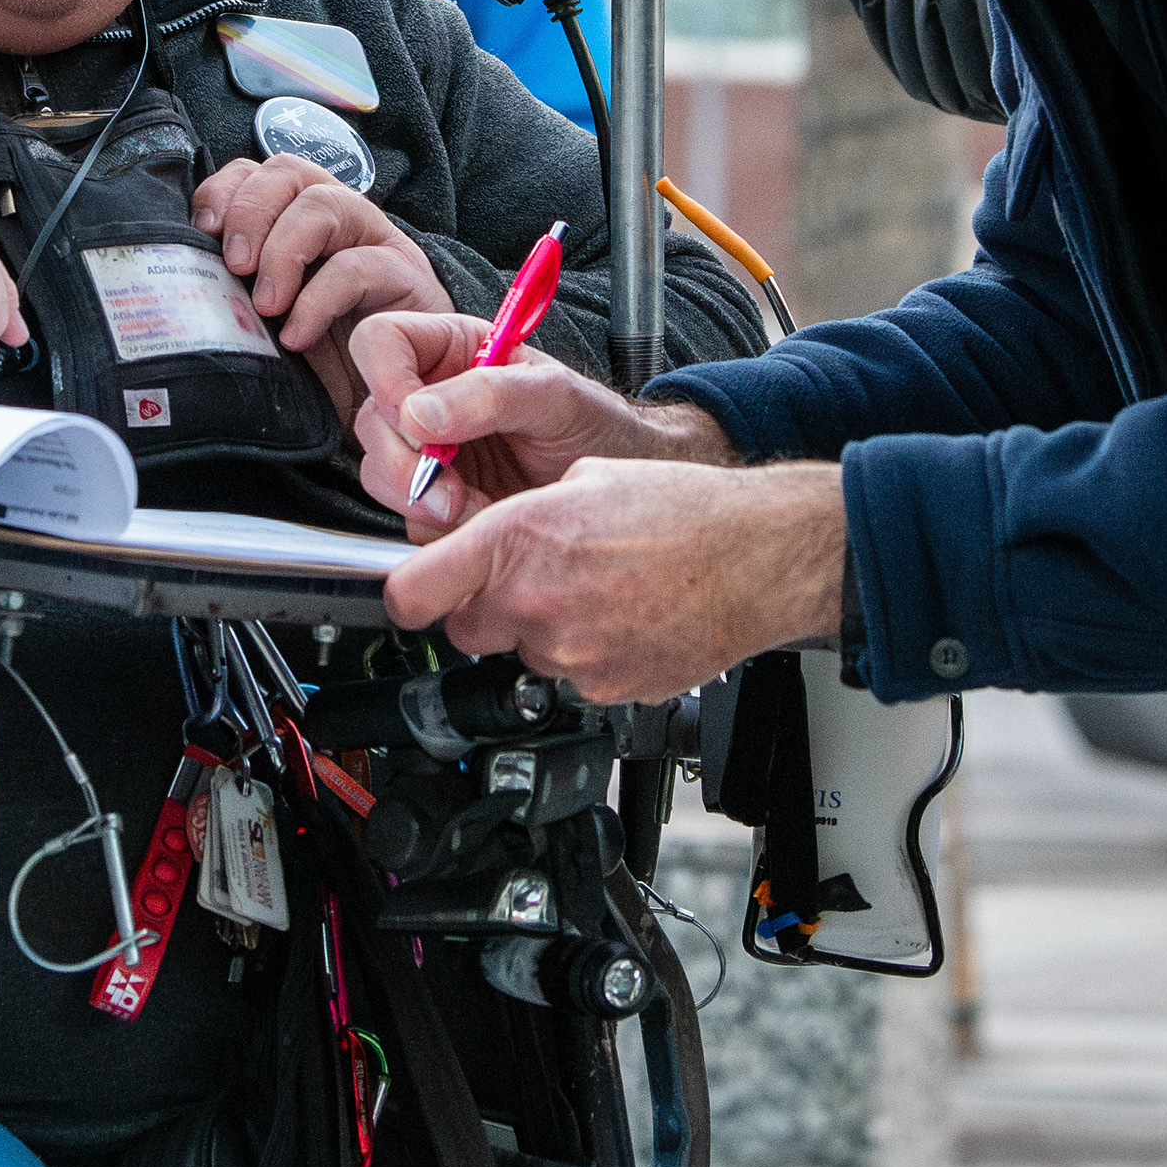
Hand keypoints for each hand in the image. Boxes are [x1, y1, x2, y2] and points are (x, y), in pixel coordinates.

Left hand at [193, 155, 453, 418]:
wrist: (394, 398)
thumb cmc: (328, 360)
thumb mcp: (268, 322)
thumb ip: (234, 294)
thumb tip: (180, 286)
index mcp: (297, 218)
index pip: (255, 172)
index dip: (223, 190)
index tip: (201, 232)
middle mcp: (337, 216)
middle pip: (288, 172)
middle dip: (251, 211)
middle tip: (235, 266)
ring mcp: (374, 240)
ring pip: (324, 203)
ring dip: (283, 250)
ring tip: (265, 305)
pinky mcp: (407, 276)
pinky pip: (358, 266)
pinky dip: (318, 299)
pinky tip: (297, 335)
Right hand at [348, 308, 732, 534]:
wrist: (623, 486)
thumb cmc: (600, 427)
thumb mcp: (556, 397)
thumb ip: (491, 394)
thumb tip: (420, 413)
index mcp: (453, 350)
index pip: (381, 342)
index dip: (386, 379)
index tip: (418, 419)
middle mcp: (431, 397)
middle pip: (371, 419)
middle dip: (408, 462)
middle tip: (454, 487)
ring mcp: (429, 454)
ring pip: (378, 473)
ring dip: (423, 500)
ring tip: (480, 503)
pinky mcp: (434, 502)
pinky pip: (406, 518)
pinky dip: (439, 528)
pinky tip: (481, 519)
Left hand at [381, 457, 847, 704]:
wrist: (759, 558)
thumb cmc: (686, 510)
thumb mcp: (585, 477)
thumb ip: (519, 515)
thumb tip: (480, 538)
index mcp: (519, 538)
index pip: (412, 591)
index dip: (406, 591)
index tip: (412, 589)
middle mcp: (536, 602)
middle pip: (461, 631)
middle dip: (483, 609)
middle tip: (527, 581)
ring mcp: (569, 653)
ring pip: (519, 654)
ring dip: (539, 631)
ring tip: (594, 593)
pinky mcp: (604, 688)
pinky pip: (569, 677)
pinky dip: (585, 655)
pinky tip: (621, 620)